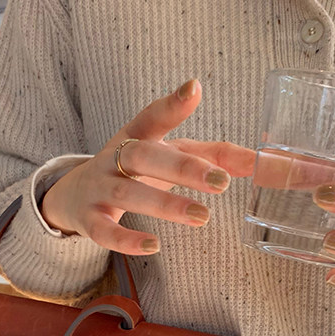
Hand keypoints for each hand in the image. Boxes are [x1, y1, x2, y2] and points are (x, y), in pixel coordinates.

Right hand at [41, 80, 254, 254]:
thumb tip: (259, 161)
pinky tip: (153, 246)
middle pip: (145, 156)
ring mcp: (100, 189)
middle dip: (182, 168)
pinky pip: (104, 232)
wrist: (75, 195)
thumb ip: (214, 155)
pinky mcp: (89, 220)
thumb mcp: (169, 155)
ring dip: (165, 206)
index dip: (172, 104)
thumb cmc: (134, 171)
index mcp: (136, 136)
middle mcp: (115, 158)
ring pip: (128, 195)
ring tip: (202, 217)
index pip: (153, 117)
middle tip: (221, 183)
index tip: (193, 89)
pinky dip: (126, 241)